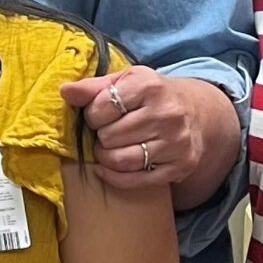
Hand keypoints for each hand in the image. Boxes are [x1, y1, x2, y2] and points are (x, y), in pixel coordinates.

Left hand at [64, 69, 211, 195]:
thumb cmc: (151, 96)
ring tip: (107, 148)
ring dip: (105, 158)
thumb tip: (65, 91)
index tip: (98, 115)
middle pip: (110, 136)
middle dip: (101, 136)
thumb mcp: (125, 81)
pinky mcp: (180, 166)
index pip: (103, 106)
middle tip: (105, 132)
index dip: (92, 114)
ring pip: (122, 160)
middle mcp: (167, 113)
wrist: (197, 112)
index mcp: (150, 86)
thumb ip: (93, 87)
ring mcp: (176, 142)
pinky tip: (110, 168)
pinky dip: (116, 177)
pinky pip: (136, 181)